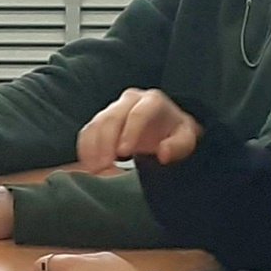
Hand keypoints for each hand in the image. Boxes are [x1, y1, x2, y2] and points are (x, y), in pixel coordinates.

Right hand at [76, 89, 202, 171]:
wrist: (165, 127)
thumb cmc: (175, 133)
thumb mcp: (186, 138)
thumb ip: (178, 145)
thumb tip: (163, 153)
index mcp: (152, 101)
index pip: (138, 114)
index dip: (129, 133)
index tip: (123, 153)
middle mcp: (130, 100)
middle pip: (112, 117)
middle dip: (106, 142)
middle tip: (104, 166)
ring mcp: (113, 108)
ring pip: (96, 123)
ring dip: (92, 147)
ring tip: (95, 169)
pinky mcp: (101, 120)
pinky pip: (87, 131)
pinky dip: (85, 148)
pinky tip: (87, 165)